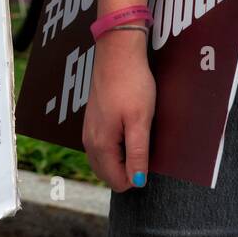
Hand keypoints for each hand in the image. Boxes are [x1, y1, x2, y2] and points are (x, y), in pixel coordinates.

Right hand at [82, 29, 154, 190]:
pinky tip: (127, 132)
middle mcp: (90, 142)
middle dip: (128, 169)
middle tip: (145, 147)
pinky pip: (101, 148)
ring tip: (137, 138)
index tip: (148, 154)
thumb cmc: (131, 85)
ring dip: (121, 159)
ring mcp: (88, 132)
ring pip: (104, 162)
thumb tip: (137, 182)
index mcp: (101, 146)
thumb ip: (137, 154)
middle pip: (108, 174)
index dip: (137, 176)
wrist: (117, 54)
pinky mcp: (92, 122)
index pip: (118, 181)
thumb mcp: (140, 122)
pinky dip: (115, 149)